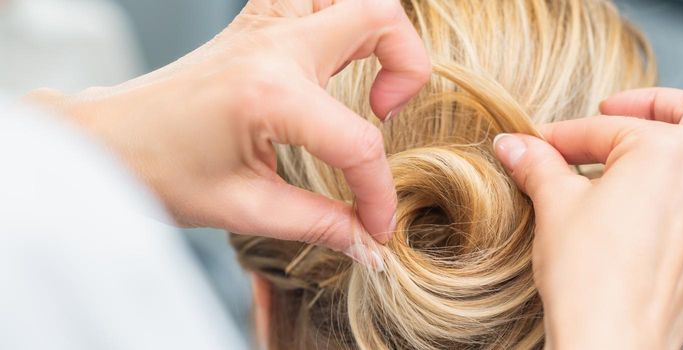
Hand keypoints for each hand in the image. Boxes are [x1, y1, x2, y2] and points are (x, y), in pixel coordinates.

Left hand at [25, 0, 430, 263]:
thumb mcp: (242, 208)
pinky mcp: (254, 24)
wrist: (105, 141)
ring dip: (376, 30)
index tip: (376, 226)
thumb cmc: (158, 171)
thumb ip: (317, 223)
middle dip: (409, 69)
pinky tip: (333, 59)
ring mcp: (262, 26)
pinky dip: (340, 17)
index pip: (358, 143)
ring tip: (366, 79)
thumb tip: (367, 243)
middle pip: (378, 18)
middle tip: (384, 114)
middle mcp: (272, 46)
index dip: (378, 193)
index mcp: (269, 94)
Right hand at [493, 88, 682, 348]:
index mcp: (663, 152)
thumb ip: (538, 165)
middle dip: (660, 105)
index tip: (542, 147)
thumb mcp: (553, 206)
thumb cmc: (584, 275)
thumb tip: (512, 144)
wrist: (607, 339)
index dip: (566, 136)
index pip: (606, 130)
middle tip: (621, 118)